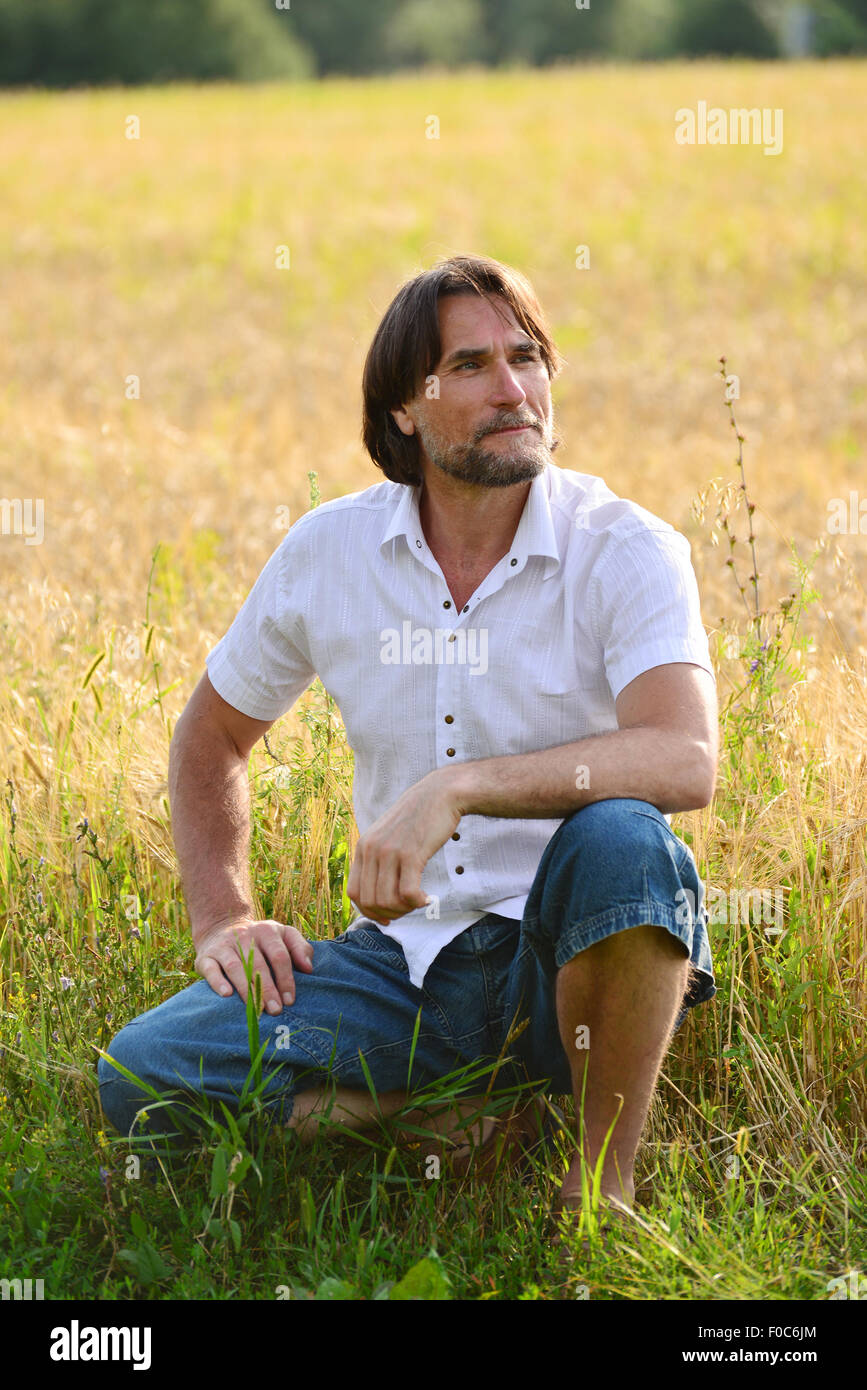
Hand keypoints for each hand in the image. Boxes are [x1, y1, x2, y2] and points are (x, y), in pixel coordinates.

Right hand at [194, 916, 313, 1013]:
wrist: (222, 927)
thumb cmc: (261, 940)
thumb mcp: (283, 935)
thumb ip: (300, 948)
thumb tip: (309, 968)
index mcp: (267, 931)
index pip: (279, 956)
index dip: (285, 979)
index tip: (290, 1000)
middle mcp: (245, 936)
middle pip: (258, 965)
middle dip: (268, 989)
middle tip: (276, 1010)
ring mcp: (224, 946)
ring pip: (235, 968)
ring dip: (247, 989)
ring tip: (256, 1009)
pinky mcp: (206, 956)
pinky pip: (211, 969)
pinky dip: (218, 982)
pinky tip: (227, 995)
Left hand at [347, 769, 462, 925]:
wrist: (440, 794)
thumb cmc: (418, 818)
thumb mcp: (388, 836)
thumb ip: (379, 858)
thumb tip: (379, 893)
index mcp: (363, 847)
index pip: (354, 893)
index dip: (368, 912)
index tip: (386, 916)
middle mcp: (371, 850)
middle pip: (370, 901)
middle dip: (388, 913)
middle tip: (407, 910)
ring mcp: (390, 852)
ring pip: (387, 900)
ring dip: (404, 910)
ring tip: (418, 902)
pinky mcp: (411, 854)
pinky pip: (407, 893)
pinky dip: (417, 903)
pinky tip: (427, 898)